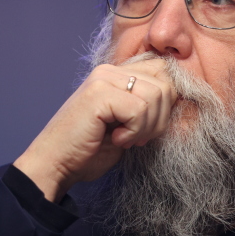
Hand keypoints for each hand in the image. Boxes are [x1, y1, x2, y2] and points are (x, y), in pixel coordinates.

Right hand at [14, 58, 176, 201]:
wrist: (55, 165)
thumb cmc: (89, 150)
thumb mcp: (126, 124)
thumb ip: (146, 106)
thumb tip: (179, 98)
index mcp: (117, 75)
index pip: (164, 71)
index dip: (167, 101)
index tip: (149, 126)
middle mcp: (110, 71)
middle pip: (166, 83)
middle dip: (160, 118)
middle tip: (138, 137)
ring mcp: (103, 80)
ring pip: (156, 96)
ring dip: (147, 127)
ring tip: (126, 138)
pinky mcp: (99, 94)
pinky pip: (139, 110)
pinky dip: (134, 132)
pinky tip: (117, 140)